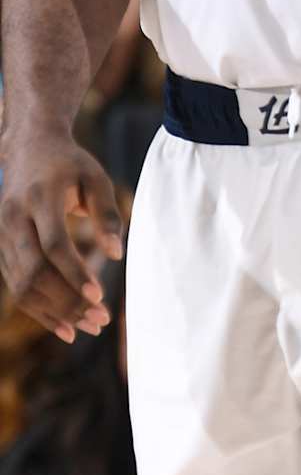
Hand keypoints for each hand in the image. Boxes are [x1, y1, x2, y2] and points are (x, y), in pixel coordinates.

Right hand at [0, 131, 122, 340]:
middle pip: (34, 270)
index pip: (53, 244)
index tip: (99, 296)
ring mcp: (2, 234)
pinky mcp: (1, 247)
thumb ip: (107, 213)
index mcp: (39, 198)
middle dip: (67, 300)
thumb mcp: (95, 178)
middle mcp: (14, 218)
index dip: (74, 273)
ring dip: (55, 311)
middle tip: (100, 320)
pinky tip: (65, 326)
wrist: (26, 147)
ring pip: (21, 284)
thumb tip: (116, 255)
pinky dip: (39, 309)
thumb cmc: (69, 164)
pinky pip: (16, 285)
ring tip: (89, 327)